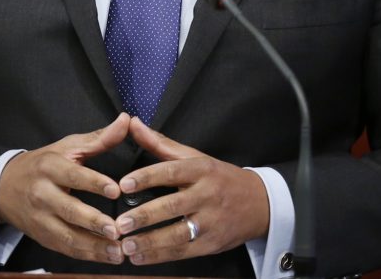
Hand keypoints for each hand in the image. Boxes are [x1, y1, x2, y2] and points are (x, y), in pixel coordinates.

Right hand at [0, 112, 129, 263]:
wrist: (4, 186)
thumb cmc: (43, 164)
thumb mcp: (67, 147)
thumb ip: (99, 138)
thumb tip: (126, 120)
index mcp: (50, 167)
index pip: (74, 176)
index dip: (94, 183)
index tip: (115, 190)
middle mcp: (43, 194)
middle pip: (69, 210)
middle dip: (93, 222)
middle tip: (117, 229)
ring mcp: (41, 218)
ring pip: (67, 235)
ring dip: (94, 246)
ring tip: (118, 251)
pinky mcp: (42, 237)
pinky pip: (65, 248)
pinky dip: (86, 255)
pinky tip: (106, 257)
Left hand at [114, 116, 269, 264]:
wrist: (261, 203)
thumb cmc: (220, 177)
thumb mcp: (195, 157)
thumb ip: (161, 143)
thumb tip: (132, 123)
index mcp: (202, 169)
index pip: (171, 172)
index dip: (147, 177)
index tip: (124, 184)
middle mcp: (207, 195)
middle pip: (172, 205)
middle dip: (144, 216)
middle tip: (119, 223)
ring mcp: (211, 221)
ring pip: (177, 233)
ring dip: (150, 242)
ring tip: (126, 245)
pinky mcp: (212, 244)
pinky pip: (184, 251)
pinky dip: (160, 256)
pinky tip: (140, 258)